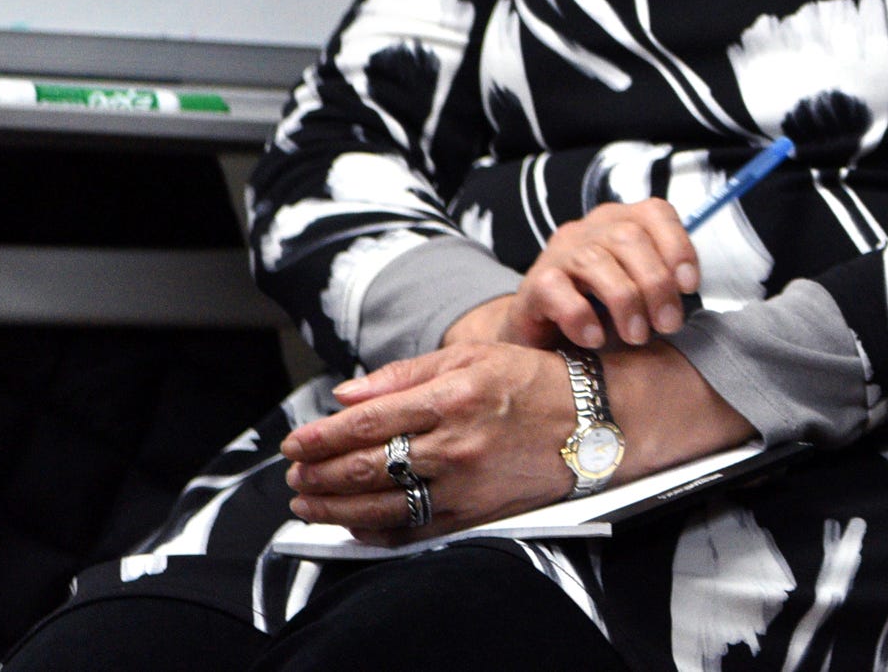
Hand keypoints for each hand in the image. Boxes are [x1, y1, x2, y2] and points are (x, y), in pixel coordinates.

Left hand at [280, 341, 574, 538]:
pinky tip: (350, 522)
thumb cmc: (532, 382)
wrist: (595, 421)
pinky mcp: (475, 513)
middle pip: (367, 466)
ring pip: (381, 504)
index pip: (369, 421)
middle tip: (293, 473)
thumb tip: (347, 395)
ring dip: (332, 506)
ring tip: (305, 501)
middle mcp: (457, 443)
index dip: (322, 436)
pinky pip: (412, 530)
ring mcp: (466, 484)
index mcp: (454, 396)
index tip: (294, 443)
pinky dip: (373, 530)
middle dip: (318, 472)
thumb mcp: (472, 356)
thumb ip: (405, 374)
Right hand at [450, 197, 703, 350]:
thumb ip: (663, 281)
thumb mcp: (639, 292)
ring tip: (638, 336)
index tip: (690, 286)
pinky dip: (580, 316)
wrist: (542, 339)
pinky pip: (557, 290)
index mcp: (621, 221)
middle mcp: (589, 229)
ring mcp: (558, 252)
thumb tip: (692, 291)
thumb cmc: (601, 313)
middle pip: (630, 237)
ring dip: (625, 302)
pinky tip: (595, 339)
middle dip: (656, 283)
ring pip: (596, 261)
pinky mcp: (534, 282)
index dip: (678, 246)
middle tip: (668, 324)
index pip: (655, 213)